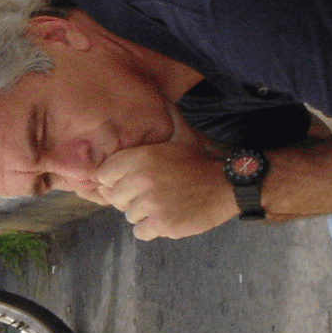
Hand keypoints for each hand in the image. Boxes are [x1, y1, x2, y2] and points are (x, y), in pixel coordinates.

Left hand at [90, 106, 238, 240]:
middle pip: (115, 198)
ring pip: (129, 216)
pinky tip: (167, 218)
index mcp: (141, 156)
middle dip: (130, 199)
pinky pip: (141, 232)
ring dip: (144, 215)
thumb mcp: (179, 136)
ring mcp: (152, 203)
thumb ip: (160, 124)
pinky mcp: (163, 224)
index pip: (104, 174)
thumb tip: (156, 100)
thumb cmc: (199, 162)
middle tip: (152, 195)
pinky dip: (152, 229)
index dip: (115, 179)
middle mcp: (142, 179)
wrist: (227, 185)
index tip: (130, 181)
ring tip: (164, 205)